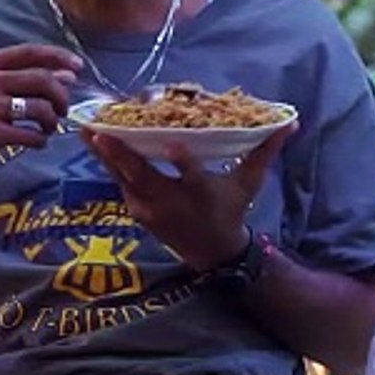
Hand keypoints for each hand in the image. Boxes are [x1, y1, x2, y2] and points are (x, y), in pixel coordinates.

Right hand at [0, 44, 82, 176]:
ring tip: (49, 128)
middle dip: (61, 96)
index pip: (30, 52)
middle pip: (41, 79)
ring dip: (53, 121)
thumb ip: (24, 78)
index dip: (58, 57)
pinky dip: (40, 140)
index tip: (78, 68)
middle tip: (63, 110)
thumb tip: (68, 76)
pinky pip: (30, 134)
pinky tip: (36, 141)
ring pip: (40, 108)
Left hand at [82, 123, 296, 270]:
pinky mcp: (136, 209)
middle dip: (120, 154)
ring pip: (121, 177)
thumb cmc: (229, 210)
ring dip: (102, 155)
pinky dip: (107, 163)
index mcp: (199, 192)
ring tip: (85, 131)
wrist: (212, 252)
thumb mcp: (248, 183)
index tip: (174, 145)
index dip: (183, 163)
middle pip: (142, 175)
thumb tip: (290, 123)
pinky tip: (94, 142)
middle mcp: (170, 201)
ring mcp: (149, 207)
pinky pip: (118, 182)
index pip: (192, 176)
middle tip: (101, 131)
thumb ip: (263, 151)